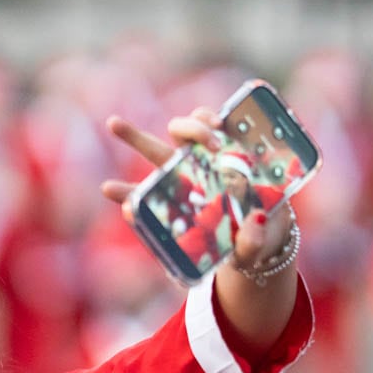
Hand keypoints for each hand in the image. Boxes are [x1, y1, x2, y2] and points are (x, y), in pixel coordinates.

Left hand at [99, 108, 293, 267]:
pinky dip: (210, 118)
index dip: (124, 193)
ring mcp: (202, 159)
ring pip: (181, 131)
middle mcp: (182, 178)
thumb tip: (253, 223)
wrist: (268, 228)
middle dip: (132, 136)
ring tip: (210, 141)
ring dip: (189, 127)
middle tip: (113, 123)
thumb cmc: (245, 246)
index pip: (142, 200)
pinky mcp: (225, 146)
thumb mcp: (246, 255)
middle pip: (152, 152)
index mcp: (176, 207)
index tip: (108, 188)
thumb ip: (248, 246)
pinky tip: (220, 123)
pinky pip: (210, 123)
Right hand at [100, 108, 300, 354]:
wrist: (247, 253)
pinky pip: (141, 196)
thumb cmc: (261, 235)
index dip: (210, 120)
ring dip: (135, 136)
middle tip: (208, 142)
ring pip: (156, 152)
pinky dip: (126, 193)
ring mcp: (181, 182)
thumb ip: (257, 236)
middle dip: (191, 126)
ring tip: (115, 123)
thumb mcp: (262, 240)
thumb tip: (253, 220)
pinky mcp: (164, 206)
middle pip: (187, 132)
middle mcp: (202, 165)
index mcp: (228, 162)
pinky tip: (110, 188)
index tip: (218, 124)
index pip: (215, 129)